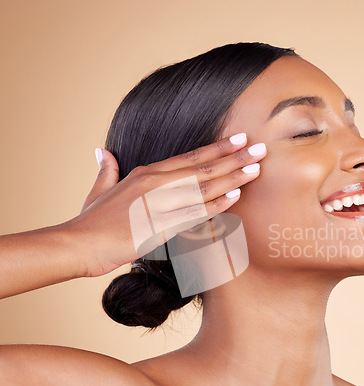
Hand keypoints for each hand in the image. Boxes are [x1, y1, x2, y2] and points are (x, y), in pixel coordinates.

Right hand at [64, 134, 265, 277]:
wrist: (78, 244)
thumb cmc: (91, 220)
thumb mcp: (100, 189)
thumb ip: (107, 169)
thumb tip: (103, 152)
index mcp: (146, 172)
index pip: (190, 156)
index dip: (217, 147)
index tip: (240, 138)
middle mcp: (155, 183)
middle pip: (202, 167)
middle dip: (234, 158)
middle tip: (260, 148)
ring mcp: (159, 204)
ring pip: (203, 188)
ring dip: (232, 178)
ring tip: (256, 169)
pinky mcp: (159, 226)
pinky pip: (194, 213)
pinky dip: (216, 204)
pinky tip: (235, 196)